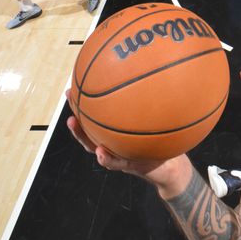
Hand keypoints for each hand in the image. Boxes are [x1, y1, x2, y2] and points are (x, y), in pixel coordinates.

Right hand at [65, 90, 185, 188]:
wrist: (171, 166)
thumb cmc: (164, 139)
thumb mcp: (161, 119)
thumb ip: (156, 103)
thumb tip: (159, 73)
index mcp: (114, 130)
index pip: (95, 115)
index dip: (84, 102)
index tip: (74, 84)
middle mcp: (111, 140)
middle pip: (88, 126)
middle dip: (77, 109)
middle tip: (69, 96)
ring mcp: (116, 154)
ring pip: (92, 145)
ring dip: (81, 135)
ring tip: (72, 122)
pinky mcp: (128, 166)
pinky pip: (114, 163)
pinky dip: (106, 159)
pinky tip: (101, 152)